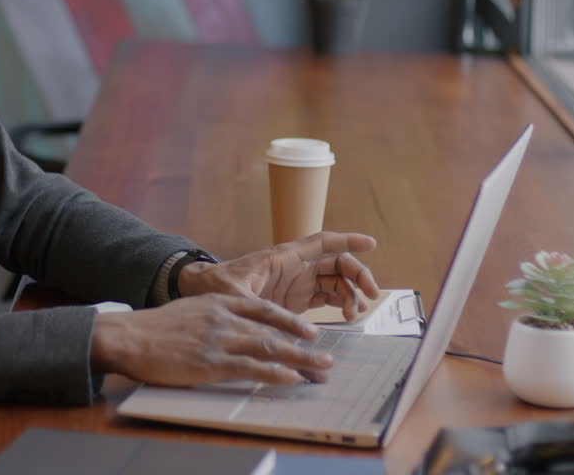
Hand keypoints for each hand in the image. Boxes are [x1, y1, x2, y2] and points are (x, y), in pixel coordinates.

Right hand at [90, 293, 331, 386]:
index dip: (291, 321)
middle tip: (326, 359)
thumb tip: (235, 330)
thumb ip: (215, 316)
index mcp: (220, 301)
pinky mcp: (211, 362)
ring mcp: (219, 339)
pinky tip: (291, 379)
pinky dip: (275, 374)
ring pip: (269, 348)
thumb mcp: (190, 310)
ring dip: (300, 361)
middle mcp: (225, 317)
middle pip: (274, 332)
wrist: (129, 336)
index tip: (310, 331)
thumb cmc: (156, 327)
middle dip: (305, 347)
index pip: (265, 309)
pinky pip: (251, 368)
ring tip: (320, 371)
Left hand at [178, 231, 380, 320]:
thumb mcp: (234, 296)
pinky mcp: (297, 300)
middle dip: (359, 275)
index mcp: (284, 257)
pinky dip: (341, 305)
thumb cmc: (215, 286)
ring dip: (351, 294)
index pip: (323, 242)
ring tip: (353, 315)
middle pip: (338, 263)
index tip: (371, 243)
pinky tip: (346, 318)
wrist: (202, 293)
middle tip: (371, 295)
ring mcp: (299, 283)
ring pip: (337, 282)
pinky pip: (327, 298)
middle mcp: (296, 267)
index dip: (348, 240)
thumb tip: (277, 334)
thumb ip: (256, 311)